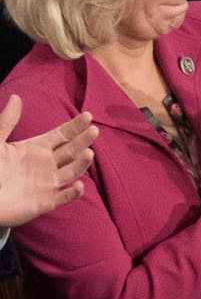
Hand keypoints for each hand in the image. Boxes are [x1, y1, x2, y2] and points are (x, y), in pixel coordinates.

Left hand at [0, 95, 93, 227]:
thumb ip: (6, 122)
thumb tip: (16, 96)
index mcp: (37, 148)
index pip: (62, 135)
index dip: (75, 126)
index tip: (88, 115)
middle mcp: (47, 164)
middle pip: (71, 151)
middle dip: (83, 141)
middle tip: (93, 131)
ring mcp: (48, 183)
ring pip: (71, 172)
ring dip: (81, 164)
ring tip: (88, 153)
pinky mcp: (46, 201)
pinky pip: (64, 197)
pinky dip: (73, 193)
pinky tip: (79, 185)